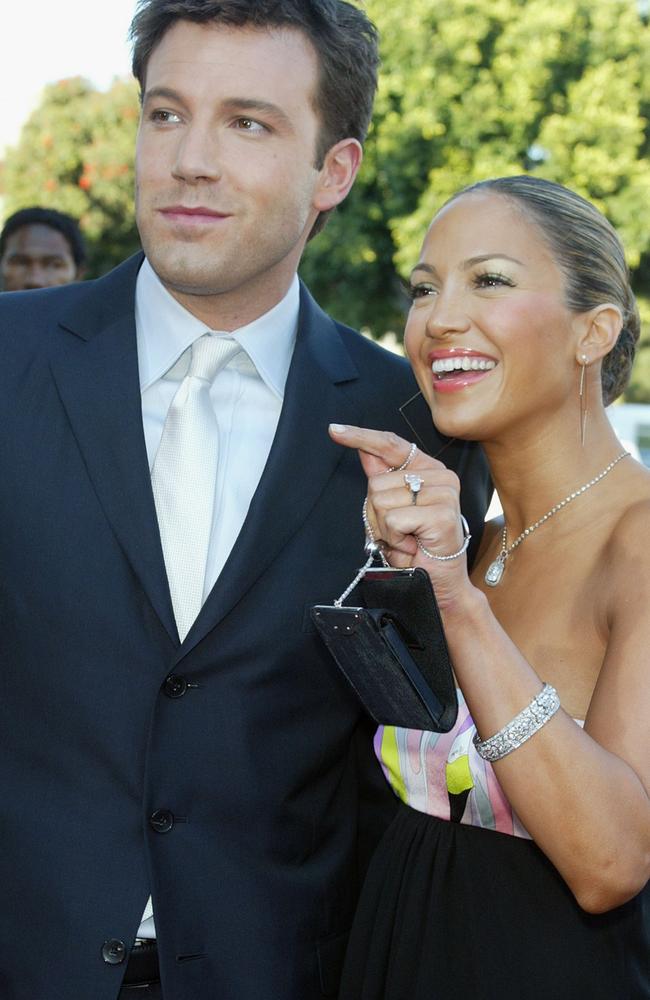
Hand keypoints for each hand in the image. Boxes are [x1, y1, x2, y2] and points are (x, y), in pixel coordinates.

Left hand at [329, 424, 474, 608]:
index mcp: (429, 470)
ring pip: (381, 501)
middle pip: (377, 483)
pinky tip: (412, 546)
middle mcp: (441, 476)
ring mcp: (444, 493)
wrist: (438, 583)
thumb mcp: (391, 510)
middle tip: (398, 532)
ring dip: (385, 529)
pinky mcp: (442, 514)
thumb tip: (364, 450)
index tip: (334, 430)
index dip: (361, 436)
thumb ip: (381, 479)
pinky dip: (395, 539)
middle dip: (376, 514)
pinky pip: (393, 520)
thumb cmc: (416, 547)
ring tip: (406, 539)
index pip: (391, 445)